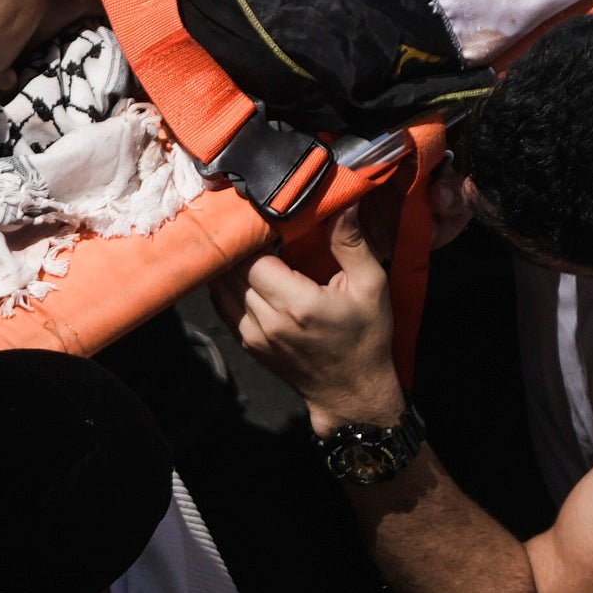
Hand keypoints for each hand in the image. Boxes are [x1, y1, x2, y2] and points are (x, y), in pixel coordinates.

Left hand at [226, 218, 410, 427]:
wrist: (351, 392)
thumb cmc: (366, 338)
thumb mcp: (371, 286)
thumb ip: (351, 242)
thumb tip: (344, 200)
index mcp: (297, 305)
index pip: (252, 257)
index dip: (257, 234)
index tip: (270, 217)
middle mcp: (267, 321)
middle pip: (232, 268)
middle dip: (243, 244)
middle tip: (259, 225)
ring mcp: (252, 335)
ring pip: (221, 285)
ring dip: (232, 262)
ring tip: (252, 245)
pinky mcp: (246, 343)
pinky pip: (223, 303)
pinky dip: (228, 283)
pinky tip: (247, 270)